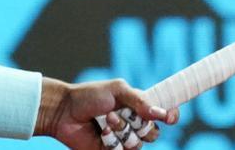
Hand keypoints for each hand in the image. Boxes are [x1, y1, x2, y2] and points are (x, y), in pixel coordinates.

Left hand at [36, 78, 178, 148]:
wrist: (64, 111)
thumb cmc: (90, 95)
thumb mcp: (117, 90)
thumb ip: (140, 100)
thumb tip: (160, 113)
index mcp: (138, 105)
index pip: (163, 113)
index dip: (170, 115)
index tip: (168, 117)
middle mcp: (133, 123)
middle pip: (153, 133)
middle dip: (140, 125)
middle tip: (123, 115)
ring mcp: (123, 139)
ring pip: (138, 144)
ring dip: (123, 132)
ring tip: (107, 122)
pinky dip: (113, 143)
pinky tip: (102, 134)